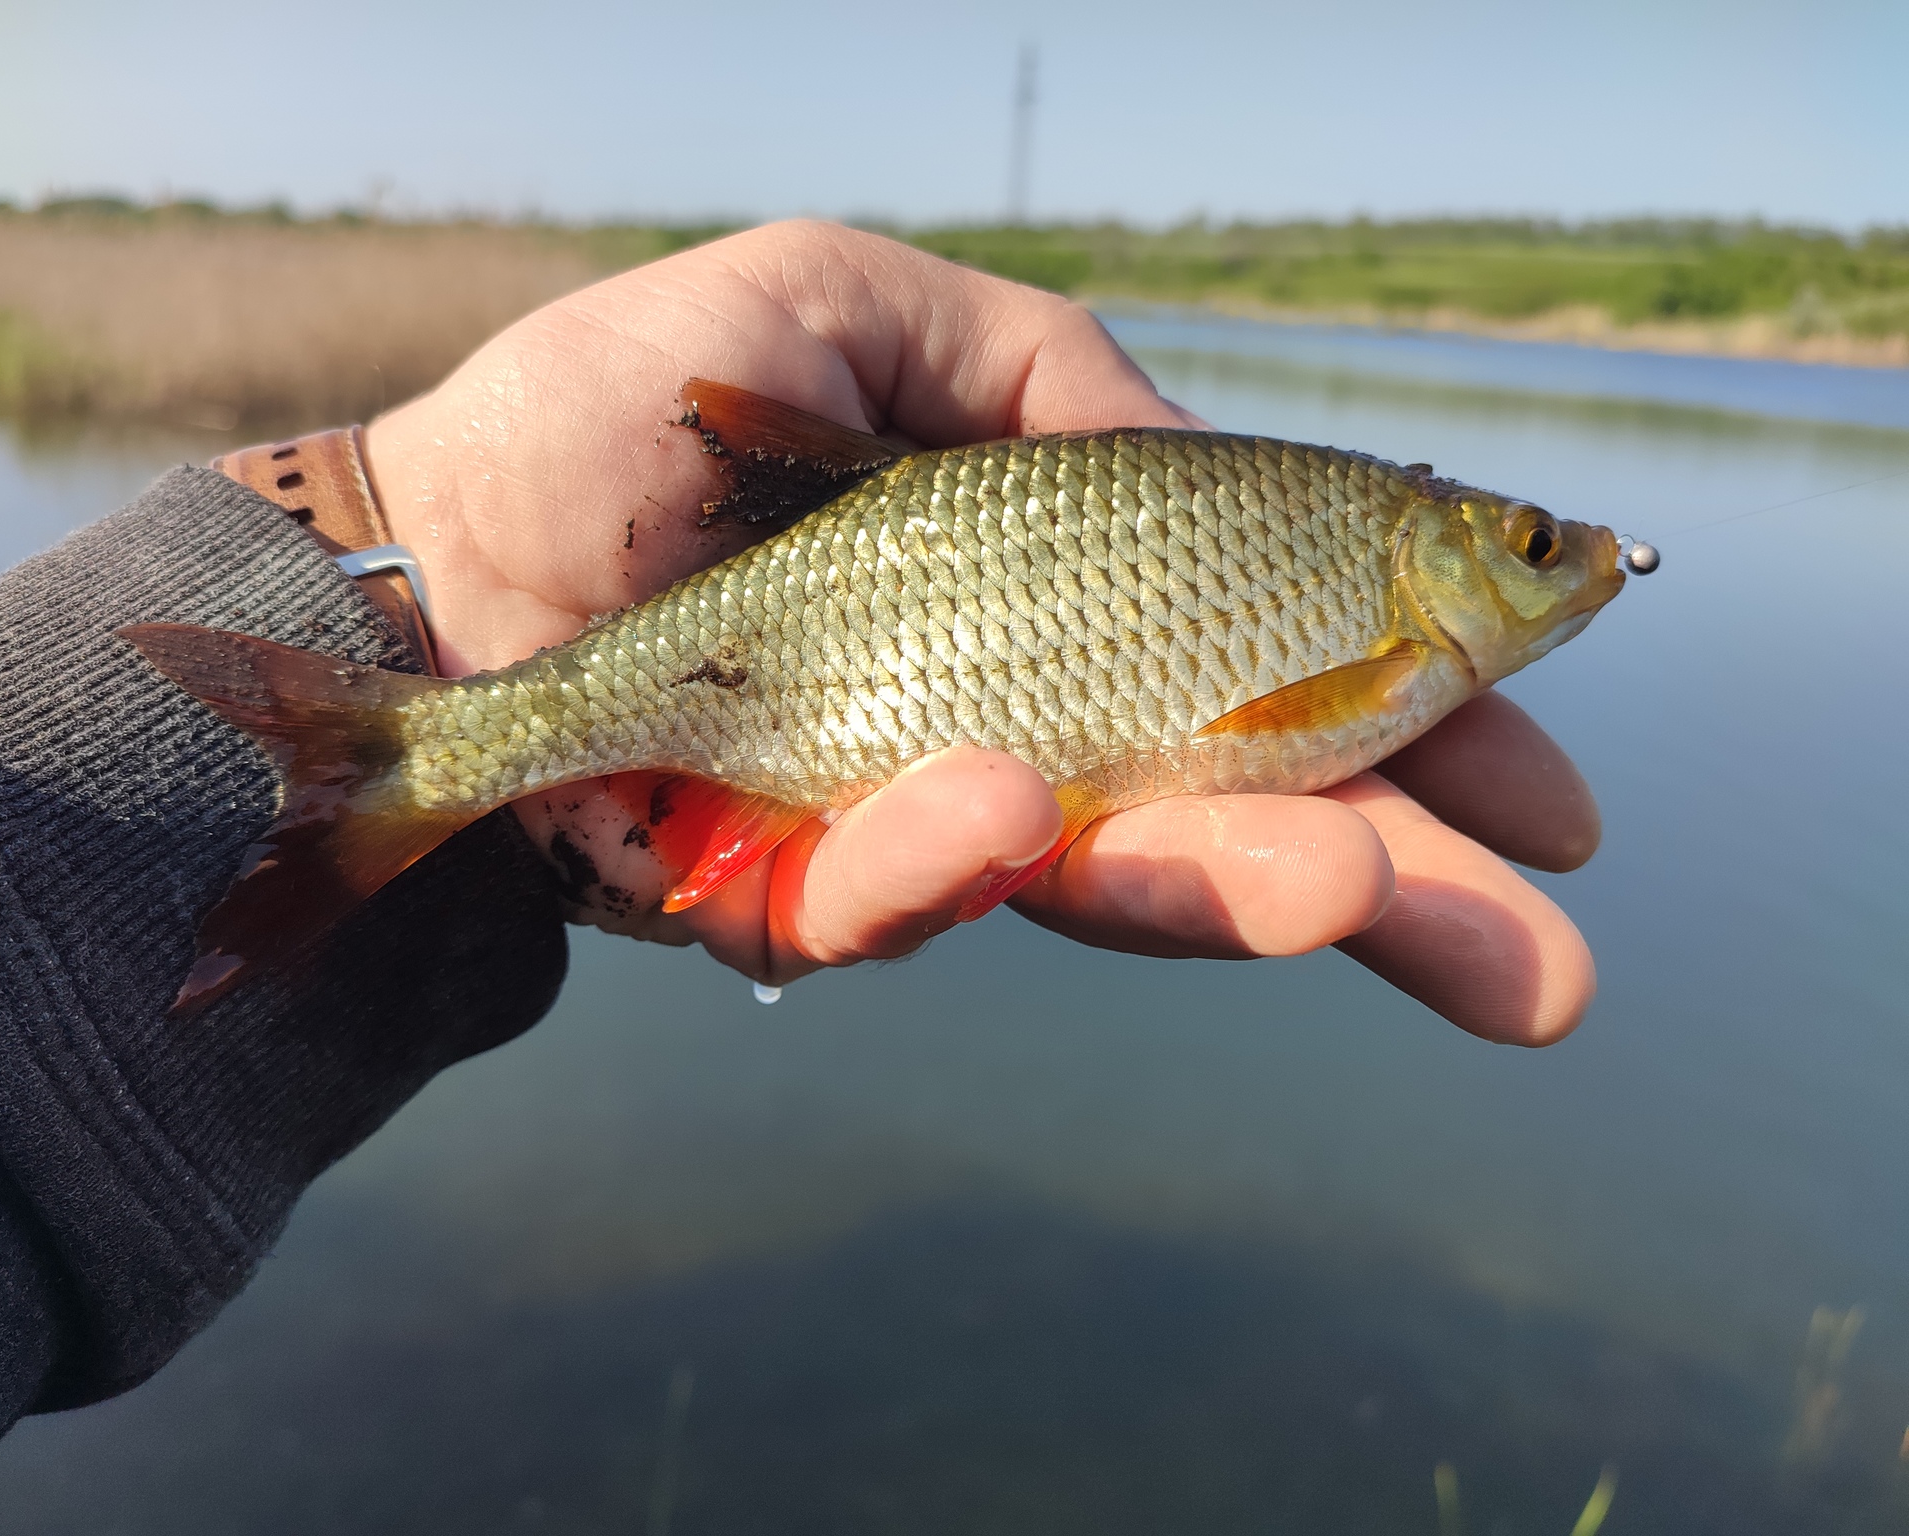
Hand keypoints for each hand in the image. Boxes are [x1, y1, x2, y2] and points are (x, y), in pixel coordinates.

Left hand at [362, 221, 1599, 1045]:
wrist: (424, 546)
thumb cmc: (617, 410)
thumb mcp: (852, 309)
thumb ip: (1047, 372)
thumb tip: (1199, 464)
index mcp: (1052, 599)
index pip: (1270, 683)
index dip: (1416, 739)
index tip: (1553, 804)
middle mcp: (1008, 729)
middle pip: (1230, 832)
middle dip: (1396, 896)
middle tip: (1536, 966)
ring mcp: (902, 829)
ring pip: (1095, 889)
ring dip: (1224, 891)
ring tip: (1341, 890)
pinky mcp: (788, 902)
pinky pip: (891, 904)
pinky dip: (948, 861)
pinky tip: (995, 805)